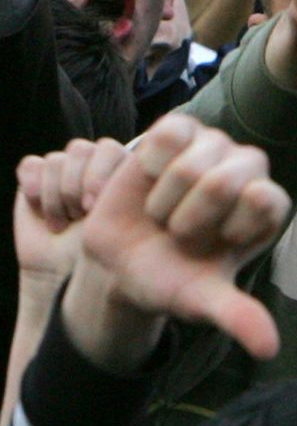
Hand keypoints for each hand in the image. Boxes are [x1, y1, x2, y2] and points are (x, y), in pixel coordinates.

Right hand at [14, 138, 129, 283]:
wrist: (62, 276)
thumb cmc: (99, 254)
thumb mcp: (119, 226)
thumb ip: (126, 197)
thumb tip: (135, 166)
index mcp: (121, 168)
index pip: (108, 148)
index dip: (97, 175)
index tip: (92, 208)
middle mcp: (93, 162)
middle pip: (80, 149)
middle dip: (73, 186)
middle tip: (77, 215)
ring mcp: (65, 169)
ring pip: (55, 160)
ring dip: (54, 195)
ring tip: (62, 223)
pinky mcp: (36, 177)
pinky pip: (31, 165)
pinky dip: (33, 186)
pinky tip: (39, 209)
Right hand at [65, 114, 288, 364]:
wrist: (121, 261)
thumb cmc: (171, 277)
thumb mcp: (201, 299)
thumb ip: (237, 316)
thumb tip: (269, 348)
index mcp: (266, 205)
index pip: (263, 200)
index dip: (227, 229)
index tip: (215, 246)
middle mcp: (247, 168)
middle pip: (221, 182)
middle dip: (187, 220)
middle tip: (180, 233)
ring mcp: (213, 144)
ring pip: (190, 162)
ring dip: (164, 199)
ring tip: (163, 212)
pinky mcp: (180, 129)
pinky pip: (166, 135)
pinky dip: (149, 165)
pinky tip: (149, 180)